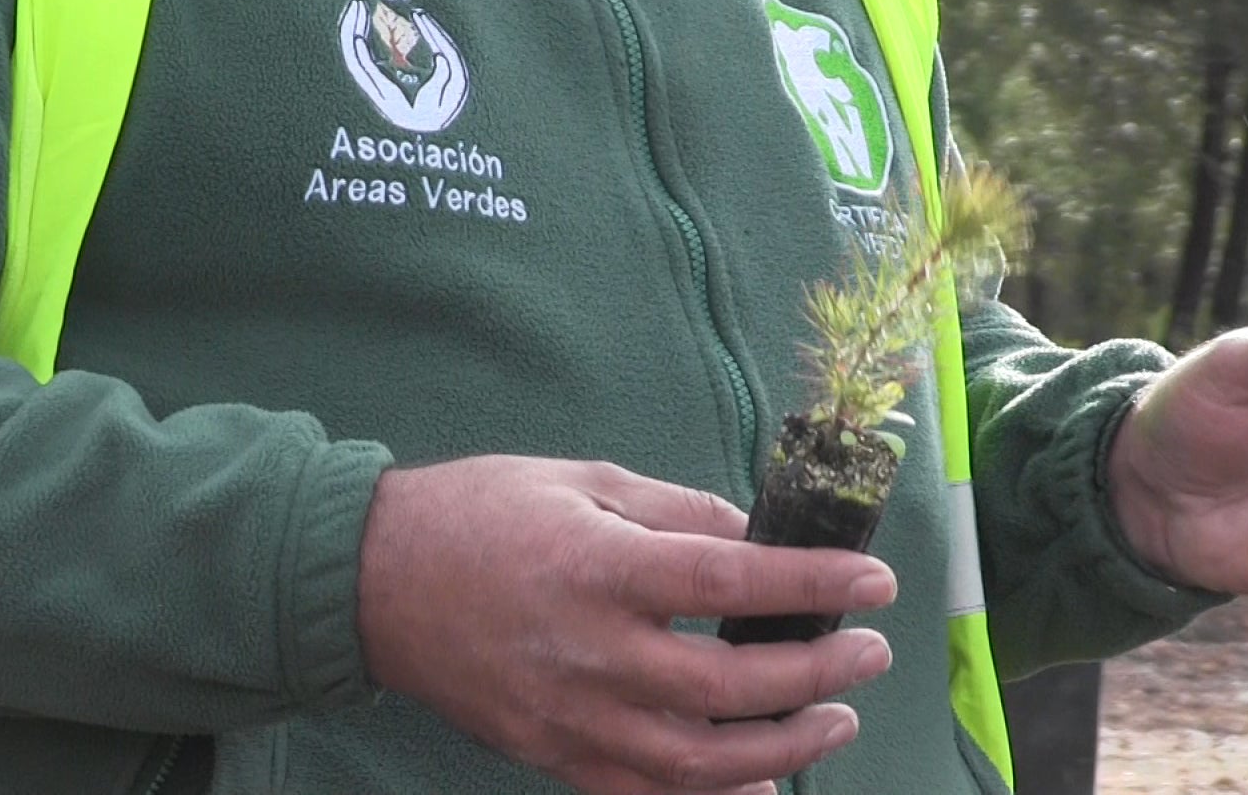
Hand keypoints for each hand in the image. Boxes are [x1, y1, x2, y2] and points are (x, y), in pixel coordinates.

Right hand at [356, 455, 896, 794]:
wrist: (373, 580)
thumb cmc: (479, 514)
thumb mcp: (583, 482)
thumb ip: (675, 512)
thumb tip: (755, 539)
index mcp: (599, 569)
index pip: (730, 582)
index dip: (812, 585)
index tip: (874, 582)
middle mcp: (590, 653)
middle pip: (729, 686)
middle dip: (816, 674)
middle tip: (869, 653)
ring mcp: (570, 717)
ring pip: (698, 763)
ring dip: (783, 747)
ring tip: (833, 719)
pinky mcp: (550, 754)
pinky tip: (762, 784)